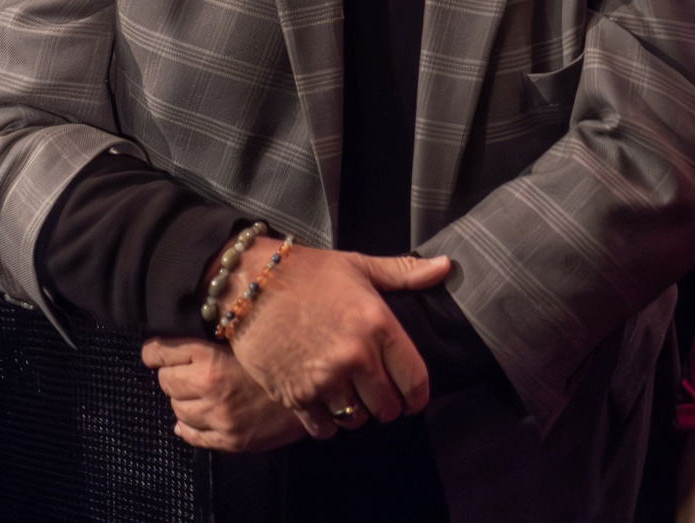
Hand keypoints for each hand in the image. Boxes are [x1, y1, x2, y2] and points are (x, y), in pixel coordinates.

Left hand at [143, 338, 309, 451]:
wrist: (323, 388)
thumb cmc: (289, 353)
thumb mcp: (251, 333)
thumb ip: (220, 329)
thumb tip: (187, 332)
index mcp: (211, 359)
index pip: (161, 354)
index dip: (156, 351)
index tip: (154, 351)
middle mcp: (209, 390)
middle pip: (166, 382)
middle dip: (173, 374)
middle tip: (187, 369)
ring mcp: (219, 418)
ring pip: (177, 410)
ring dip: (184, 399)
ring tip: (201, 390)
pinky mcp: (230, 440)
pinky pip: (192, 436)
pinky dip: (188, 427)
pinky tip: (196, 418)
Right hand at [224, 246, 451, 434]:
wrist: (249, 282)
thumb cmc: (306, 273)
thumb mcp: (359, 265)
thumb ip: (404, 273)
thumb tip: (444, 267)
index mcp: (377, 324)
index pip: (415, 380)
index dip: (417, 396)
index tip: (412, 398)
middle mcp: (354, 355)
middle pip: (387, 407)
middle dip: (386, 405)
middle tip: (377, 395)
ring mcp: (324, 378)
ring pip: (356, 420)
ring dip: (357, 414)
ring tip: (349, 397)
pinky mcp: (295, 394)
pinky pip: (324, 429)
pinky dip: (328, 424)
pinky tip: (325, 404)